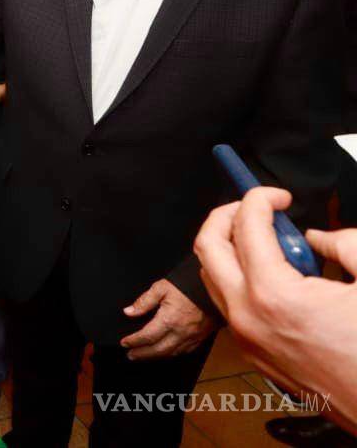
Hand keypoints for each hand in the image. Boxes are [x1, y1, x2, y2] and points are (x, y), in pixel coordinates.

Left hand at [120, 277, 216, 360]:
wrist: (215, 288)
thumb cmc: (188, 286)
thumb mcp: (161, 288)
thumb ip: (144, 301)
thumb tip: (129, 312)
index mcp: (169, 320)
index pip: (147, 336)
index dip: (134, 341)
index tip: (124, 343)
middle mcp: (180, 332)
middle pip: (158, 350)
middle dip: (142, 354)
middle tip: (131, 355)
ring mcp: (192, 337)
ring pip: (171, 353)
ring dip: (156, 357)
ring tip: (144, 356)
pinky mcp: (200, 337)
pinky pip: (184, 351)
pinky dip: (172, 354)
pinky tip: (165, 353)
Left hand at [195, 188, 356, 427]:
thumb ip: (345, 245)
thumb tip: (317, 238)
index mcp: (274, 295)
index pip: (245, 226)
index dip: (260, 198)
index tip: (280, 196)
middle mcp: (248, 317)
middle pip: (208, 247)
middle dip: (227, 216)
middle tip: (258, 208)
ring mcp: (247, 339)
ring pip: (213, 277)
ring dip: (230, 248)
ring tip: (270, 241)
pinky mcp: (255, 355)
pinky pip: (229, 304)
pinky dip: (241, 278)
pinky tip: (279, 276)